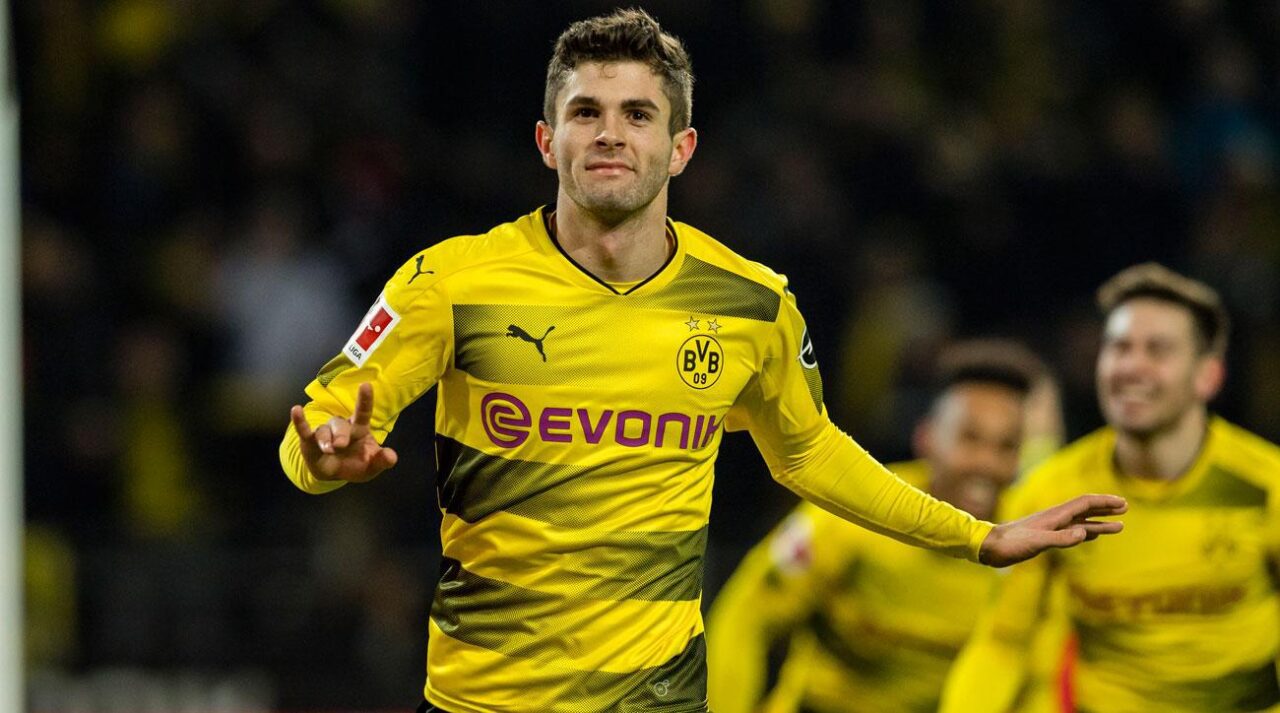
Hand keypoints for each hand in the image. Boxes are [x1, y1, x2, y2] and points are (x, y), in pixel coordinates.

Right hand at [289, 383, 397, 482]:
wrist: (333, 474)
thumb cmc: (356, 464)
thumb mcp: (372, 466)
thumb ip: (382, 461)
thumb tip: (392, 457)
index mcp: (359, 430)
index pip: (363, 413)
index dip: (364, 400)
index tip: (366, 385)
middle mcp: (342, 427)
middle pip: (341, 425)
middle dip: (340, 435)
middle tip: (339, 446)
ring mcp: (325, 432)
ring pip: (324, 431)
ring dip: (325, 441)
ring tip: (328, 451)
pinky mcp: (309, 441)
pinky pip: (303, 429)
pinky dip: (299, 421)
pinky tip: (296, 410)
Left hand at [979, 494, 1126, 566]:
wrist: (990, 547)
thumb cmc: (1011, 544)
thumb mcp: (1037, 543)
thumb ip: (1061, 539)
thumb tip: (1085, 532)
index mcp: (1055, 515)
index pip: (1085, 503)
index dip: (1104, 502)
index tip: (1123, 503)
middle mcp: (1055, 518)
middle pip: (1085, 509)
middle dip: (1106, 507)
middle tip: (1126, 507)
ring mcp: (1051, 527)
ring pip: (1081, 521)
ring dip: (1100, 522)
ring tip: (1120, 525)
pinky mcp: (1046, 537)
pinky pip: (1072, 532)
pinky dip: (1086, 532)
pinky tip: (1092, 535)